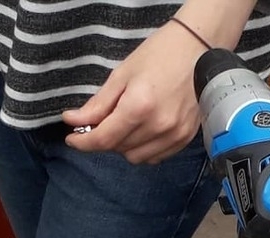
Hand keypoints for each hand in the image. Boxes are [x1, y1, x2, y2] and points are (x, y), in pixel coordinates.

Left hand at [63, 24, 207, 164]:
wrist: (198, 48)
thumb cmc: (159, 54)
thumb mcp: (122, 74)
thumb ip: (98, 104)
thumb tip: (73, 121)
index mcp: (139, 106)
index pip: (103, 139)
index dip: (83, 142)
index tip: (72, 138)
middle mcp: (158, 126)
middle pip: (117, 148)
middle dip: (103, 138)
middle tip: (100, 122)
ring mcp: (174, 135)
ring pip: (135, 157)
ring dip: (122, 146)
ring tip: (124, 124)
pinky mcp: (185, 138)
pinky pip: (155, 157)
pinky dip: (142, 149)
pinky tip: (141, 130)